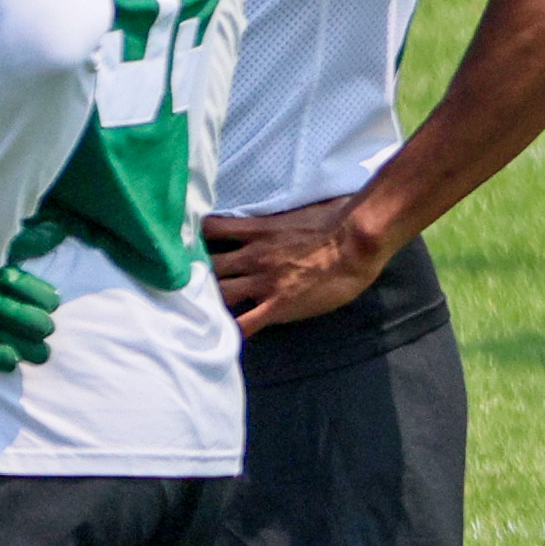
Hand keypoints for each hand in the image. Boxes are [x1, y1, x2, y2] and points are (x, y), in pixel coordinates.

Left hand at [208, 195, 388, 333]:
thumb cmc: (337, 219)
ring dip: (207, 300)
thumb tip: (273, 209)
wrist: (356, 243)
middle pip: (207, 264)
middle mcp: (251, 256)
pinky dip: (231, 331)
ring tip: (200, 309)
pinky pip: (245, 324)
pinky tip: (222, 338)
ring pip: (218, 293)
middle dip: (194, 272)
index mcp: (256, 230)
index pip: (210, 228)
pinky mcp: (277, 305)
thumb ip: (276, 214)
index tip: (190, 242)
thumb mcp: (297, 207)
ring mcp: (262, 282)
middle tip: (188, 282)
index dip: (195, 236)